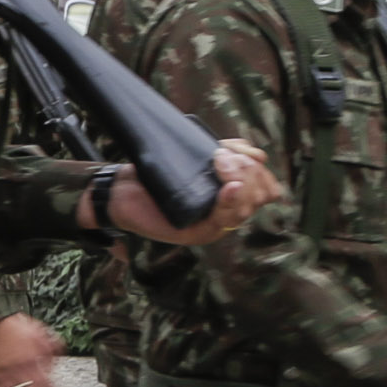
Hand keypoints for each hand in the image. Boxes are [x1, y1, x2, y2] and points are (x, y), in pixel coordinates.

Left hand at [113, 138, 277, 245]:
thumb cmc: (157, 173)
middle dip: (247, 170)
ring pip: (242, 208)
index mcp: (230, 198)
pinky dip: (228, 202)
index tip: (244, 152)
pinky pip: (220, 221)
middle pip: (258, 196)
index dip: (260, 169)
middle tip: (221, 156)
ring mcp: (210, 227)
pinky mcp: (192, 234)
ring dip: (238, 180)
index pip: (266, 188)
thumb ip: (226, 154)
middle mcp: (225, 215)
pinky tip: (230, 188)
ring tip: (220, 163)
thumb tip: (259, 155)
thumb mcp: (197, 157)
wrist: (119, 189)